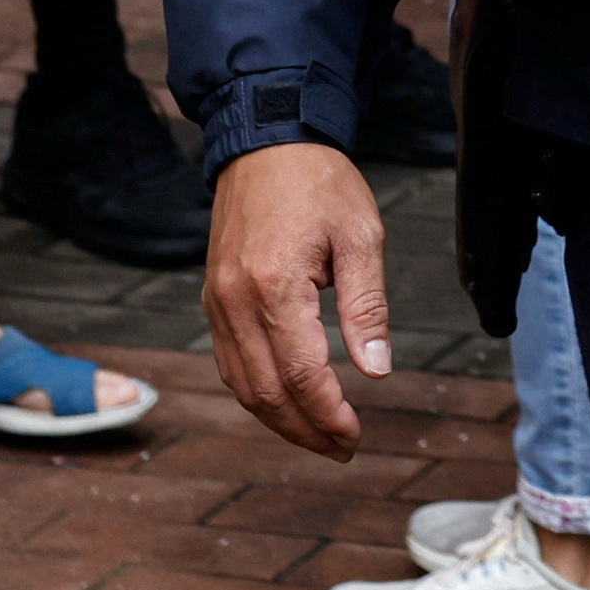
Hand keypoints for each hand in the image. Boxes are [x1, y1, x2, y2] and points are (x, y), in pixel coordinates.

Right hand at [203, 140, 392, 456]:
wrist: (267, 141)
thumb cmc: (319, 183)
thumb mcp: (360, 236)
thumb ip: (367, 306)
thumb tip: (376, 370)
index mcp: (275, 285)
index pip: (300, 373)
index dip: (328, 413)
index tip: (355, 435)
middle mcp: (235, 301)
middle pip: (265, 391)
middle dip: (305, 430)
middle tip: (343, 448)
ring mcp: (217, 302)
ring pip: (241, 385)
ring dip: (278, 420)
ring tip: (319, 436)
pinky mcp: (212, 298)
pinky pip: (229, 363)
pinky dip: (256, 393)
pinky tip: (285, 404)